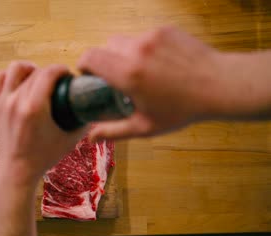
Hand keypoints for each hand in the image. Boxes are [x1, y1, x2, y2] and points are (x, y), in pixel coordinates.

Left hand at [0, 61, 86, 235]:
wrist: (17, 170)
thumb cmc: (44, 157)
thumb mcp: (69, 140)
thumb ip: (83, 123)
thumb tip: (93, 109)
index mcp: (35, 108)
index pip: (48, 73)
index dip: (61, 69)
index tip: (68, 74)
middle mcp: (17, 101)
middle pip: (36, 71)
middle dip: (50, 72)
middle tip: (58, 82)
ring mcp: (4, 101)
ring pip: (16, 69)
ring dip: (29, 68)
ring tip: (37, 77)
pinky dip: (9, 75)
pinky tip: (19, 83)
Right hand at [78, 26, 222, 140]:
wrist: (219, 85)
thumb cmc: (181, 109)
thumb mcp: (145, 126)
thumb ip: (113, 131)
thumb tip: (90, 137)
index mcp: (128, 73)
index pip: (90, 57)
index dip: (83, 65)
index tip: (88, 76)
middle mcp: (136, 50)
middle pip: (105, 46)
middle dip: (104, 60)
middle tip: (116, 77)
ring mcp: (152, 37)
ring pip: (124, 40)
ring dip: (124, 53)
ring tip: (140, 71)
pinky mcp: (164, 30)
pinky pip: (144, 36)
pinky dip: (144, 48)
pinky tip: (158, 63)